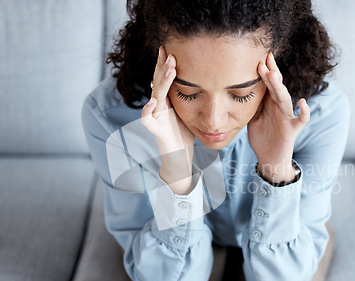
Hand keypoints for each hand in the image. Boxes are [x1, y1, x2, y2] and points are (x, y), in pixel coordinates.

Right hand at [141, 46, 194, 193]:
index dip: (166, 64)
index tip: (171, 48)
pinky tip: (152, 101)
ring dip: (162, 82)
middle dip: (162, 66)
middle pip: (158, 82)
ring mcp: (156, 118)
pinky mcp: (156, 131)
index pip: (165, 79)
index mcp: (168, 101)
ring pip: (156, 96)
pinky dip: (148, 111)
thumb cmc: (184, 135)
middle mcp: (159, 107)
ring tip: (169, 69)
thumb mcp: (189, 112)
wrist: (177, 158)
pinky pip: (148, 120)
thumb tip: (206, 81)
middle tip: (167, 51)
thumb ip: (192, 97)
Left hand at [248, 52, 310, 182]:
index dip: (265, 72)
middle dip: (272, 73)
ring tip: (274, 75)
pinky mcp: (292, 130)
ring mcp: (286, 117)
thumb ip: (250, 104)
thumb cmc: (261, 137)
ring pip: (285, 99)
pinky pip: (301, 120)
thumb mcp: (251, 118)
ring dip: (279, 87)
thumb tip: (239, 89)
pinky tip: (303, 103)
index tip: (259, 57)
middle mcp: (279, 107)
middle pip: (276, 87)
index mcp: (269, 103)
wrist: (269, 158)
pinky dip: (304, 112)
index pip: (268, 84)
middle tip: (266, 59)